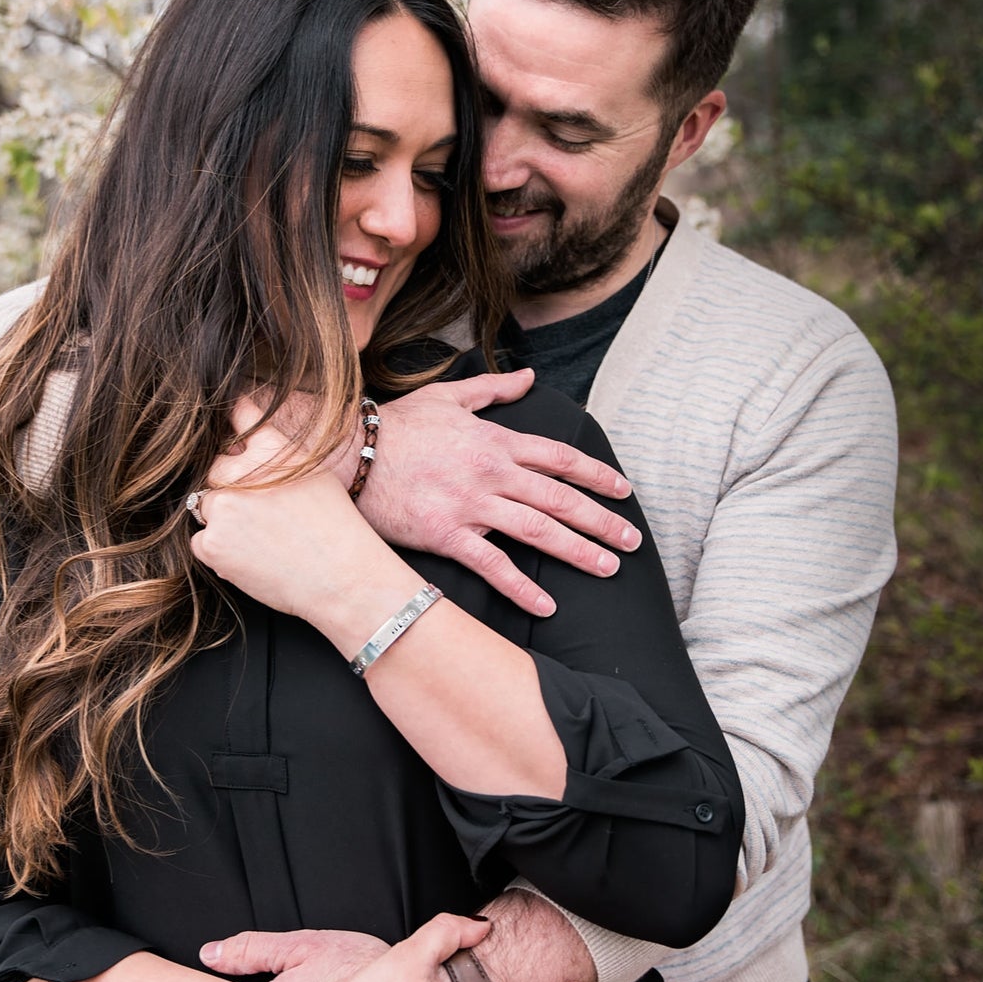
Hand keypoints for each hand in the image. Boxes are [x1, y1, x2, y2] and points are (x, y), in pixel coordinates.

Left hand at [191, 399, 397, 623]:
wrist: (341, 576)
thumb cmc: (335, 529)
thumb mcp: (314, 473)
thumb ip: (277, 454)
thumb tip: (242, 440)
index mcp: (271, 447)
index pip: (240, 414)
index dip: (232, 420)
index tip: (231, 428)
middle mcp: (241, 471)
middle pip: (215, 470)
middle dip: (228, 488)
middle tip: (259, 515)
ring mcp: (223, 506)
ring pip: (206, 509)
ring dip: (224, 522)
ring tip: (261, 541)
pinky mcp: (212, 542)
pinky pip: (202, 542)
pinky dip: (220, 552)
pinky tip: (252, 558)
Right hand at [362, 370, 640, 615]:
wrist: (350, 453)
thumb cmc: (396, 426)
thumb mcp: (447, 397)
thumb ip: (491, 389)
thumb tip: (526, 376)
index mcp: (495, 441)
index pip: (559, 459)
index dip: (595, 475)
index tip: (622, 490)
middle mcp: (492, 473)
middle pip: (560, 498)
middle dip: (602, 519)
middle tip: (632, 539)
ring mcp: (472, 505)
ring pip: (538, 530)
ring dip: (578, 551)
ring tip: (607, 567)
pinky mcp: (448, 534)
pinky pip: (493, 564)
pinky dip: (522, 587)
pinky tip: (546, 605)